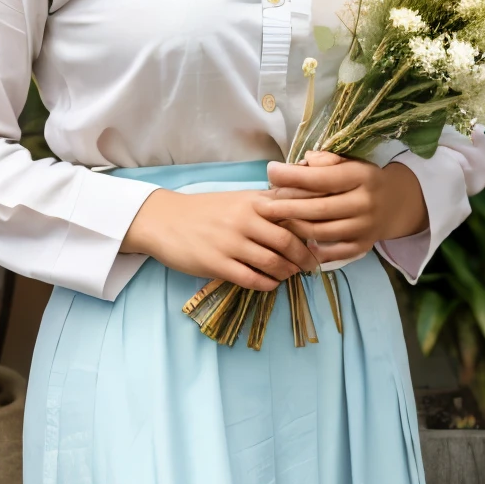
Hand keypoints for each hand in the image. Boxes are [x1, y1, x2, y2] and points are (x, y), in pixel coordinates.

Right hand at [121, 188, 320, 290]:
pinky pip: (252, 279)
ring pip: (272, 262)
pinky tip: (270, 284)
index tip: (321, 240)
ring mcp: (230, 242)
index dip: (311, 229)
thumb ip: (266, 204)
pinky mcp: (217, 264)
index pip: (293, 213)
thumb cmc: (204, 210)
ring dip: (287, 273)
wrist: (163, 220)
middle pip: (288, 241)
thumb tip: (302, 213)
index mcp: (252, 201)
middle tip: (313, 266)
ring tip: (291, 275)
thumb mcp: (237, 199)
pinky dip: (268, 284)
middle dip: (305, 257)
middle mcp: (244, 219)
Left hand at [259, 151, 428, 262]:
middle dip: (285, 207)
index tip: (270, 171)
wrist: (395, 202)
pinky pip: (332, 252)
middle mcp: (365, 203)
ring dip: (293, 227)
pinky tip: (293, 241)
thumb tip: (303, 162)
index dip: (293, 175)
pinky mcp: (362, 246)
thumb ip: (326, 160)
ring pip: (320, 232)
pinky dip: (311, 249)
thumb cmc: (361, 178)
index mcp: (362, 176)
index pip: (322, 178)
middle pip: (318, 209)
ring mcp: (365, 228)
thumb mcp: (350, 162)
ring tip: (273, 220)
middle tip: (261, 204)